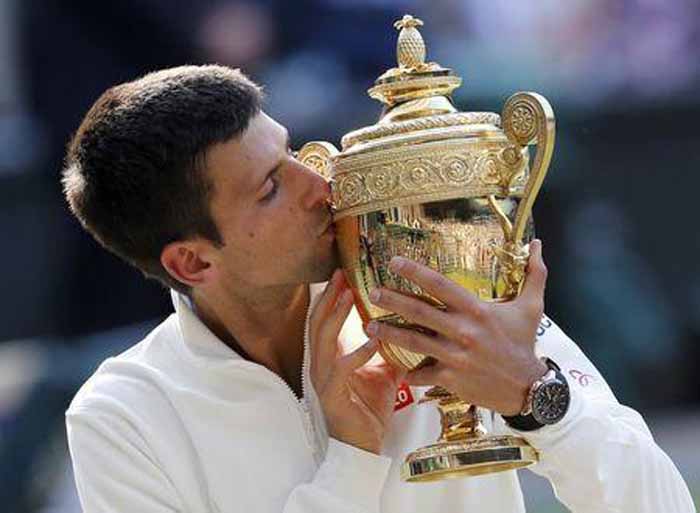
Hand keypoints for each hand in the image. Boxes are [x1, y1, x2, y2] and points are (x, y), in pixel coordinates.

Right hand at [309, 270, 404, 453]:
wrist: (364, 446)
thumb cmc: (370, 408)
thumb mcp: (382, 371)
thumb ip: (387, 348)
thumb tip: (409, 325)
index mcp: (329, 357)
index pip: (323, 320)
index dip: (330, 296)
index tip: (341, 273)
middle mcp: (320, 364)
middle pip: (317, 322)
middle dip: (328, 297)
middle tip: (341, 274)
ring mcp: (323, 379)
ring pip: (323, 340)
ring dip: (336, 316)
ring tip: (348, 295)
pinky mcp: (332, 395)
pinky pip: (342, 368)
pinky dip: (357, 352)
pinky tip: (373, 340)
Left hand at [366, 240, 548, 415]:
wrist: (529, 388)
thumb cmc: (525, 343)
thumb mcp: (532, 307)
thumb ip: (534, 274)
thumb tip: (538, 243)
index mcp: (476, 310)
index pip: (440, 285)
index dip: (415, 272)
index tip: (393, 262)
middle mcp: (462, 330)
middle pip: (419, 311)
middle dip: (392, 300)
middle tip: (372, 292)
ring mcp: (454, 355)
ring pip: (414, 342)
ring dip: (389, 334)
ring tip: (368, 327)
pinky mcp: (451, 378)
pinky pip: (422, 374)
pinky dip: (409, 373)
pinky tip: (396, 369)